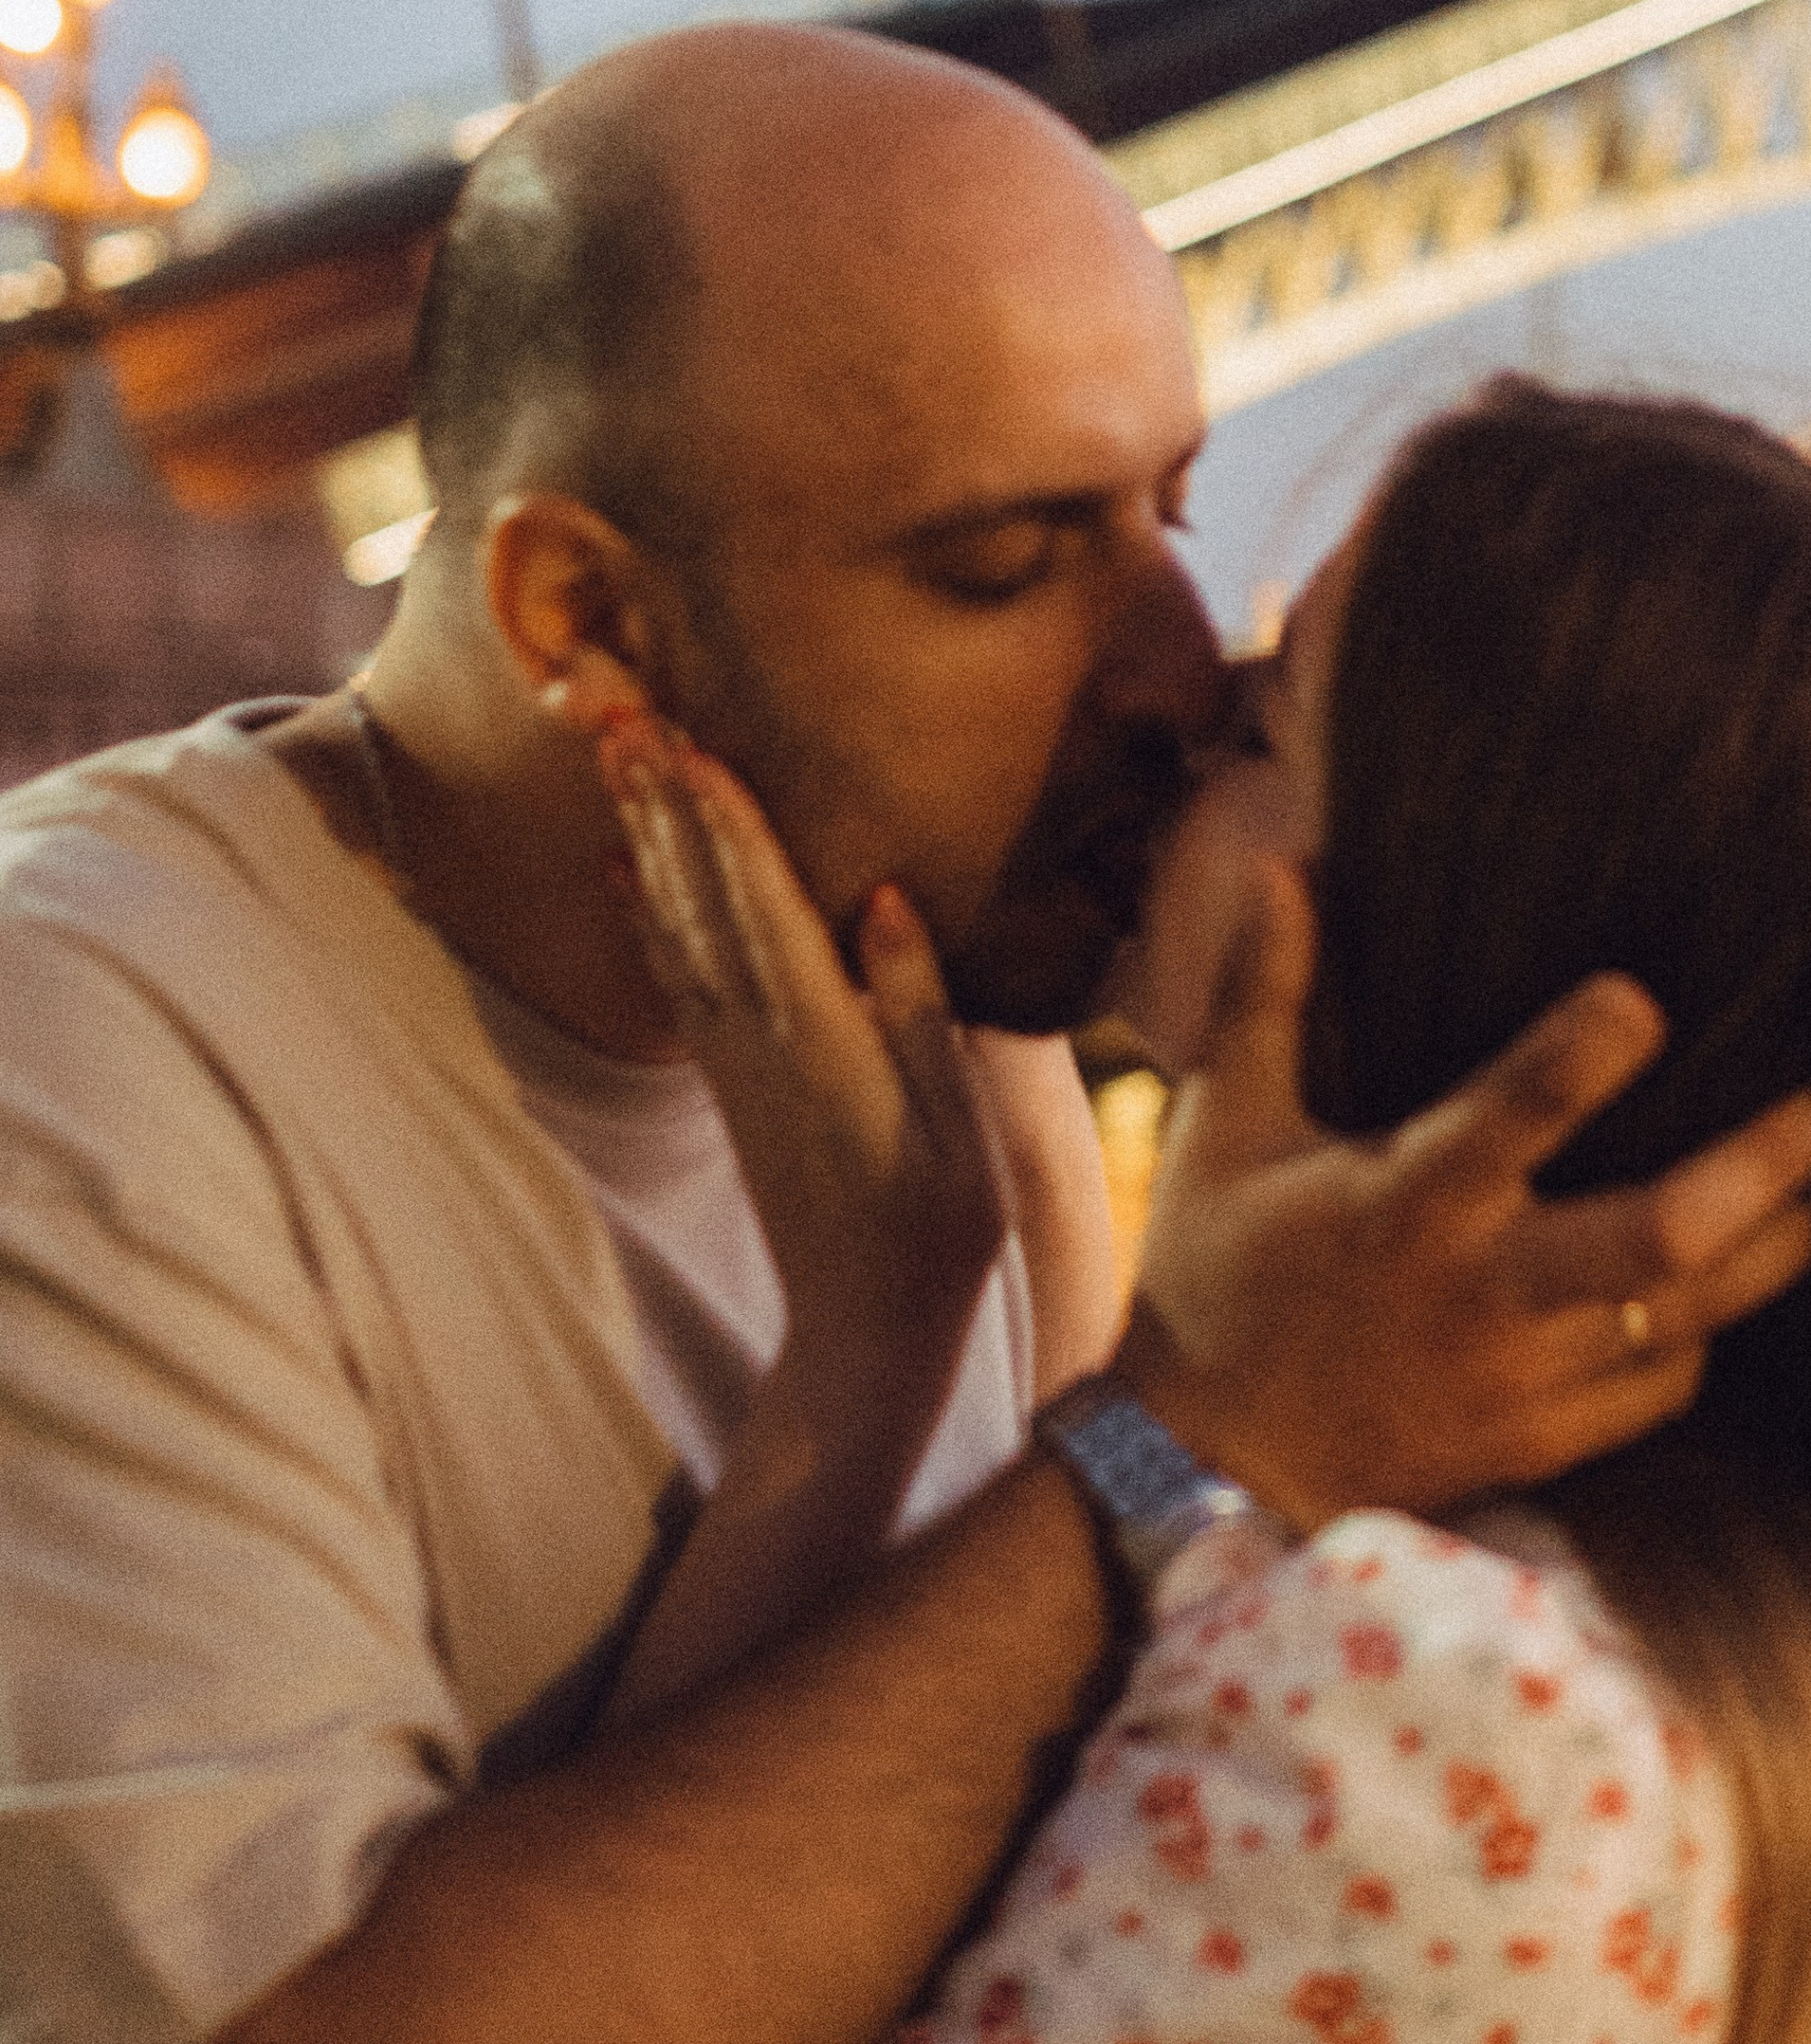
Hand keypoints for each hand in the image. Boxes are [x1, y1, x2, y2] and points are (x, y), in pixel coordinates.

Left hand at [597, 714, 1009, 1359]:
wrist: (866, 1332)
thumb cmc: (940, 1227)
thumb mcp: (961, 1123)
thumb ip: (920, 1007)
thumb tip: (883, 898)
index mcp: (821, 1040)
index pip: (763, 904)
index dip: (725, 820)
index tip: (691, 742)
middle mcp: (758, 1041)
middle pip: (699, 898)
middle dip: (663, 803)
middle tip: (622, 711)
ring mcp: (733, 1061)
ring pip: (676, 925)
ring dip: (646, 838)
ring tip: (617, 758)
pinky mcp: (728, 1081)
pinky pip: (674, 975)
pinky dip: (644, 914)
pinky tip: (622, 869)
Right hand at [1114, 862, 1810, 1529]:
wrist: (1200, 1476)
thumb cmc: (1212, 1279)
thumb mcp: (1223, 1128)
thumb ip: (1264, 996)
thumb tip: (1285, 865)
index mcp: (1405, 1204)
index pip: (1509, 1118)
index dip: (1581, 1057)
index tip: (1646, 996)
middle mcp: (1479, 1293)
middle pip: (1657, 1240)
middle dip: (1761, 1174)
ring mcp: (1519, 1379)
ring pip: (1687, 1318)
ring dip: (1782, 1247)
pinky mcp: (1538, 1441)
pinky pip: (1659, 1386)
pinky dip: (1707, 1331)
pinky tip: (1743, 1278)